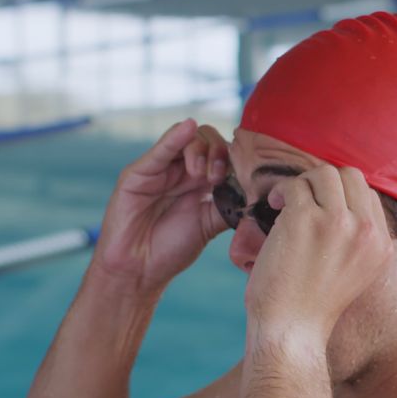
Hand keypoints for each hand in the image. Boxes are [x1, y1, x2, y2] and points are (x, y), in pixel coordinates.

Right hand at [91, 119, 230, 294]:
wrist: (139, 270)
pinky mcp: (138, 173)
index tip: (240, 179)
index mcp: (200, 180)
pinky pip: (160, 150)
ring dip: (202, 151)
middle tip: (218, 178)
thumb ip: (230, 205)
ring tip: (203, 177)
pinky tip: (188, 127)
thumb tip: (258, 193)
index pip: (222, 152)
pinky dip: (175, 137)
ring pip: (187, 139)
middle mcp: (181, 170)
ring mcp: (160, 169)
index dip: (234, 159)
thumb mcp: (210, 225)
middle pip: (207, 140)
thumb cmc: (171, 249)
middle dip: (219, 153)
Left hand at [245, 165, 393, 343]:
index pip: (368, 196)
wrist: (291, 332)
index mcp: (382, 245)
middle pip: (351, 176)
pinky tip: (272, 206)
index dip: (340, 196)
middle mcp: (366, 231)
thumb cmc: (313, 306)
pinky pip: (294, 186)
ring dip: (302, 184)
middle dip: (323, 182)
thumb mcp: (355, 272)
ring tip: (284, 202)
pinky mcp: (305, 219)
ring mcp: (337, 222)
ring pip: (324, 174)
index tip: (320, 208)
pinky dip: (280, 192)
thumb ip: (357, 239)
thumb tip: (338, 201)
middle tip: (302, 200)